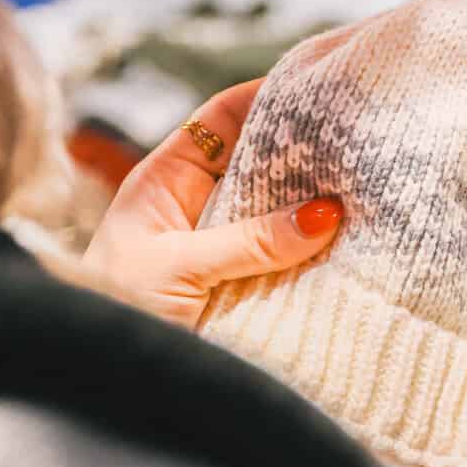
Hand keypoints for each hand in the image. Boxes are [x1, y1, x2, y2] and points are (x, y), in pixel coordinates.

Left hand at [82, 82, 342, 328]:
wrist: (99, 382)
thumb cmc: (114, 310)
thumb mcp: (177, 268)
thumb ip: (248, 241)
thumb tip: (324, 214)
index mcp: (166, 180)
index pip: (222, 119)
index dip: (267, 96)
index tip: (318, 84)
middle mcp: (197, 203)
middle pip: (260, 160)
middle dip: (305, 150)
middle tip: (359, 138)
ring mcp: (220, 244)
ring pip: (277, 208)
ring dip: (314, 202)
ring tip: (367, 184)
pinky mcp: (241, 284)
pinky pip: (284, 255)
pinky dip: (313, 248)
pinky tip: (351, 238)